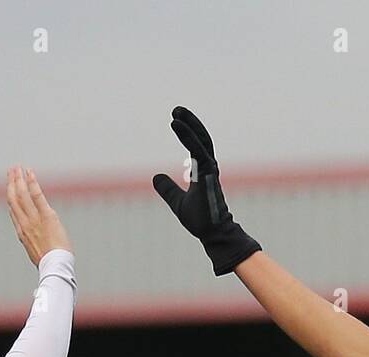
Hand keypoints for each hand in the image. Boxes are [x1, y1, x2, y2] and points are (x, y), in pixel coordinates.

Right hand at [6, 166, 70, 266]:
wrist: (55, 265)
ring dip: (19, 179)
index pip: (13, 210)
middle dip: (11, 183)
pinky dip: (32, 182)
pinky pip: (36, 195)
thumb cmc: (49, 262)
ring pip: (22, 194)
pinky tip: (29, 172)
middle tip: (11, 170)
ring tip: (18, 167)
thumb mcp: (37, 252)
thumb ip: (34, 242)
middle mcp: (24, 223)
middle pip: (14, 199)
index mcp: (21, 232)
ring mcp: (34, 219)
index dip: (11, 196)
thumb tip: (36, 240)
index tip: (10, 187)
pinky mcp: (46, 215)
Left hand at [152, 106, 260, 275]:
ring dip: (190, 125)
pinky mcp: (208, 174)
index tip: (177, 121)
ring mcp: (209, 170)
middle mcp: (208, 168)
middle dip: (191, 123)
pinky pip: (198, 150)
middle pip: (201, 139)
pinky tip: (178, 125)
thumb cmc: (201, 220)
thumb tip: (155, 177)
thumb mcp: (177, 202)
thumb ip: (168, 188)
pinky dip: (189, 136)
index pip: (197, 147)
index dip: (189, 133)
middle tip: (177, 110)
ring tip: (177, 112)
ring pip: (201, 141)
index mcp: (203, 172)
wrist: (213, 234)